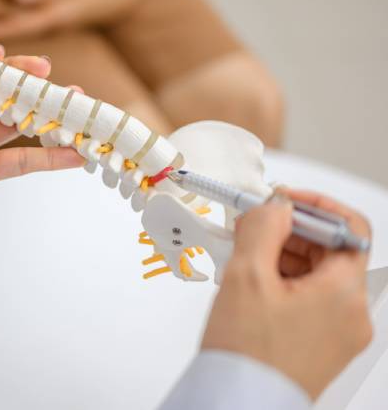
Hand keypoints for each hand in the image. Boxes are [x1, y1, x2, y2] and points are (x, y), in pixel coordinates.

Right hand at [202, 190, 372, 399]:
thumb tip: (276, 204)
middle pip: (332, 251)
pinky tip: (251, 286)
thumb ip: (264, 227)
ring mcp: (340, 333)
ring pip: (318, 275)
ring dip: (283, 257)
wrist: (239, 405)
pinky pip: (310, 299)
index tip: (279, 203)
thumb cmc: (247, 354)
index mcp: (344, 293)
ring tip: (243, 261)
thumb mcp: (246, 275)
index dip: (313, 207)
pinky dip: (284, 283)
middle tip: (251, 229)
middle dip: (290, 233)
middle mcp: (353, 314)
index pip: (349, 228)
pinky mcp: (323, 345)